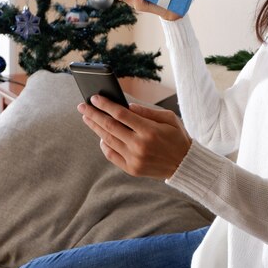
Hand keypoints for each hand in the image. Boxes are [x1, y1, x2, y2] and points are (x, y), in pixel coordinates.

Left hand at [77, 95, 191, 179]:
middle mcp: (139, 145)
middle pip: (109, 127)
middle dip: (93, 115)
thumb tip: (127, 106)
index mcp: (149, 131)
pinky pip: (111, 155)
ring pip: (108, 141)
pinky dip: (104, 145)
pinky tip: (101, 136)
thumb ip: (147, 112)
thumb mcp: (169, 118)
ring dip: (95, 128)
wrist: (185, 165)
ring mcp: (134, 159)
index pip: (121, 114)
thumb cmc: (177, 137)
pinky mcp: (132, 169)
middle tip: (82, 106)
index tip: (93, 98)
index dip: (105, 105)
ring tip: (87, 118)